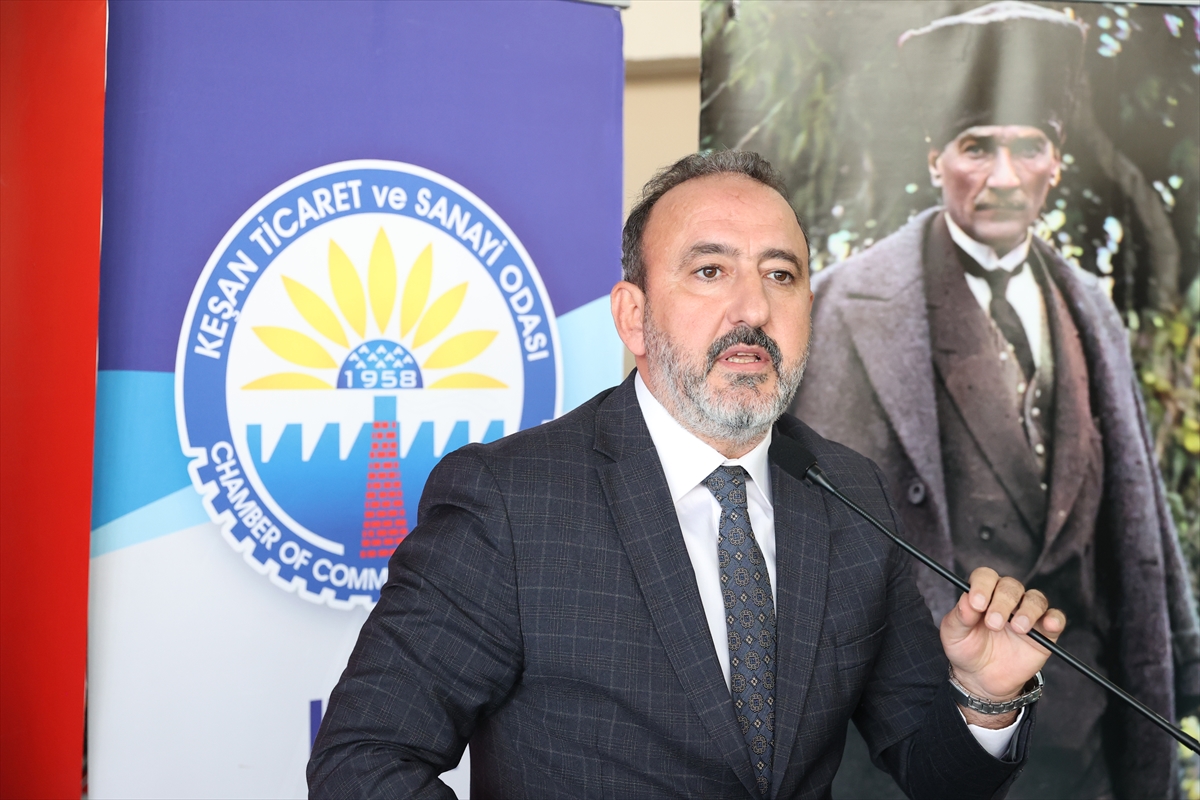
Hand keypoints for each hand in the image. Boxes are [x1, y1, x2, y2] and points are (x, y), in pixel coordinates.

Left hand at [940, 567, 1065, 727]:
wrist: (981, 678)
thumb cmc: (966, 649)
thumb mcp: (953, 634)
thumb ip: (959, 616)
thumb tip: (967, 601)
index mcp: (983, 594)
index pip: (986, 577)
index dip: (982, 586)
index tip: (977, 604)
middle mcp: (1006, 600)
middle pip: (1011, 586)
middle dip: (1002, 602)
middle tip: (993, 624)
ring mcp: (1027, 614)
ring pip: (1035, 599)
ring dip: (1028, 610)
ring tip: (1018, 629)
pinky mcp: (1044, 633)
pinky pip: (1056, 618)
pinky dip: (1054, 619)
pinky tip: (1048, 625)